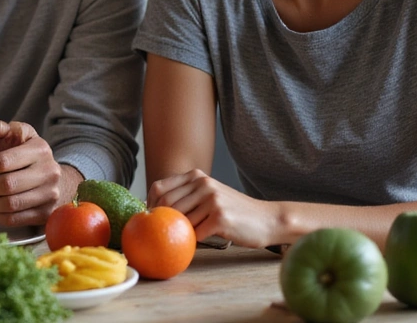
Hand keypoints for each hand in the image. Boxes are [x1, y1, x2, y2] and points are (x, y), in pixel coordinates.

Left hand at [0, 118, 64, 226]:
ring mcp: (51, 193)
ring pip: (11, 204)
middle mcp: (49, 171)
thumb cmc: (23, 151)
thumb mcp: (13, 133)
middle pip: (7, 185)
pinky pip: (17, 219)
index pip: (3, 161)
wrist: (50, 173)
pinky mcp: (48, 212)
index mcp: (39, 148)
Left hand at [148, 169, 279, 247]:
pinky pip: (195, 233)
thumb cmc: (234, 211)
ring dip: (181, 232)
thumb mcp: (209, 194)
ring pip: (180, 220)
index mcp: (196, 176)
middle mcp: (203, 184)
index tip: (151, 218)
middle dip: (163, 221)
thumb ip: (186, 196)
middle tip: (164, 233)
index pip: (159, 188)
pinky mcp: (220, 217)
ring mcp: (211, 199)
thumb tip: (152, 210)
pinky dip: (195, 240)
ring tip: (187, 236)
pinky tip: (201, 240)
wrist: (267, 219)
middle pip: (166, 205)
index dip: (150, 205)